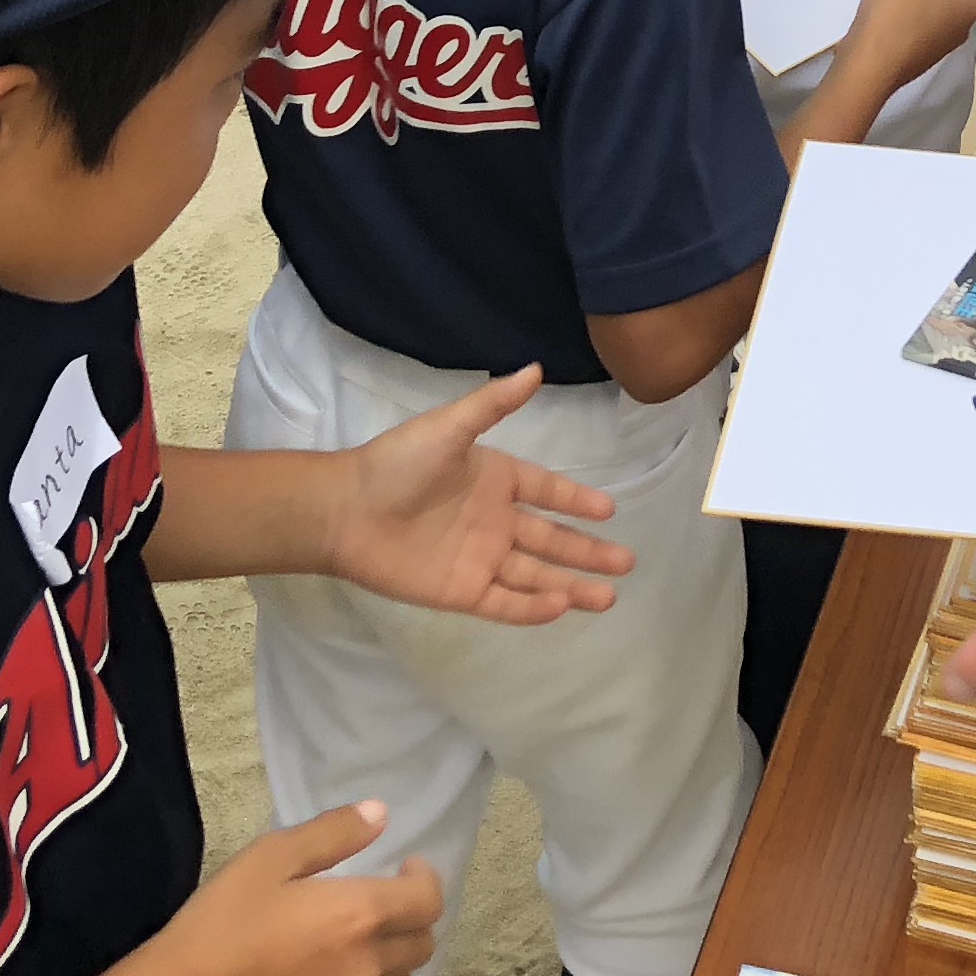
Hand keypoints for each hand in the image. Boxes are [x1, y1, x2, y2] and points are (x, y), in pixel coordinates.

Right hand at [136, 807, 440, 975]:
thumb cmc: (224, 920)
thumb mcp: (271, 858)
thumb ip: (332, 833)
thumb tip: (379, 814)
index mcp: (357, 915)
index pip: (427, 900)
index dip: (426, 877)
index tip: (407, 864)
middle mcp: (367, 964)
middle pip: (424, 942)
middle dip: (415, 913)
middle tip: (389, 894)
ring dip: (399, 952)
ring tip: (370, 932)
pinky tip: (348, 968)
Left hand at [325, 368, 632, 622]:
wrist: (346, 512)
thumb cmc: (397, 464)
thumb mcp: (449, 427)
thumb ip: (493, 404)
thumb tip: (535, 368)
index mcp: (493, 479)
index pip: (546, 491)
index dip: (577, 501)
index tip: (610, 511)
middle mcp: (493, 521)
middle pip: (551, 539)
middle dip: (588, 551)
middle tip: (628, 562)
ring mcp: (480, 558)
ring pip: (536, 575)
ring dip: (572, 585)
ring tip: (609, 597)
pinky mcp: (462, 591)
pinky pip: (506, 602)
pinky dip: (534, 608)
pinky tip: (563, 605)